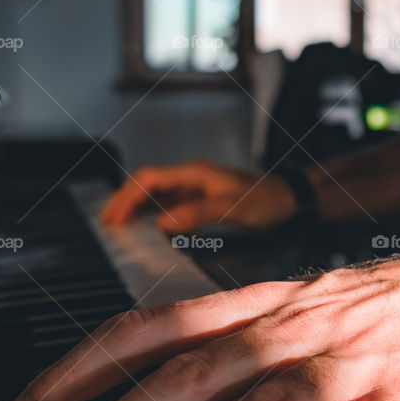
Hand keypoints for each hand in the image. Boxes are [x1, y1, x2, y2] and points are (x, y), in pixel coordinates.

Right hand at [101, 160, 297, 232]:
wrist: (291, 199)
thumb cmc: (267, 201)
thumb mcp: (233, 208)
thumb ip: (197, 214)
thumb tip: (162, 224)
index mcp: (194, 173)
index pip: (149, 178)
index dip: (127, 196)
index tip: (114, 217)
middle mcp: (191, 176)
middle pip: (147, 184)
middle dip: (125, 201)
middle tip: (108, 223)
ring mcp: (196, 187)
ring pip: (157, 193)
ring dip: (137, 207)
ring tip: (120, 226)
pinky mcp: (202, 198)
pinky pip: (170, 203)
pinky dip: (153, 214)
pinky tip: (148, 227)